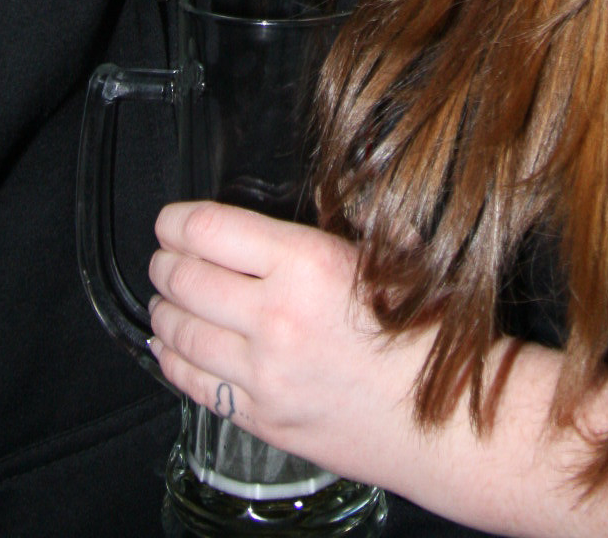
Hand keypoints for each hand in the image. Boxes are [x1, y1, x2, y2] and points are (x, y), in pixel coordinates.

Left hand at [149, 201, 431, 489]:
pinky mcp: (262, 419)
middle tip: (163, 257)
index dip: (177, 221)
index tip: (170, 220)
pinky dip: (172, 362)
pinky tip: (169, 348)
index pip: (210, 231)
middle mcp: (277, 318)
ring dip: (164, 311)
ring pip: (182, 334)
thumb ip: (351, 215)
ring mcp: (265, 375)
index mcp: (307, 265)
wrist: (444, 421)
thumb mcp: (395, 252)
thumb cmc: (424, 333)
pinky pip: (196, 386)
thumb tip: (327, 186)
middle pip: (185, 280)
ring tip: (165, 299)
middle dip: (164, 264)